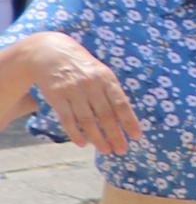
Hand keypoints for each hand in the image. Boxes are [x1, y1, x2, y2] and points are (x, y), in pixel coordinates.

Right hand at [21, 33, 138, 153]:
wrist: (50, 53)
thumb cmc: (83, 67)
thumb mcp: (101, 73)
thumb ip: (112, 93)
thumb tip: (126, 118)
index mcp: (106, 79)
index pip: (121, 104)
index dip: (129, 122)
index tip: (137, 137)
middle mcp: (91, 85)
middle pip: (106, 115)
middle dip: (115, 135)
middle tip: (122, 150)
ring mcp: (73, 91)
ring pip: (87, 120)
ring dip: (97, 138)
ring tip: (106, 150)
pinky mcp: (56, 97)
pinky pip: (67, 119)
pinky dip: (75, 133)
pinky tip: (82, 144)